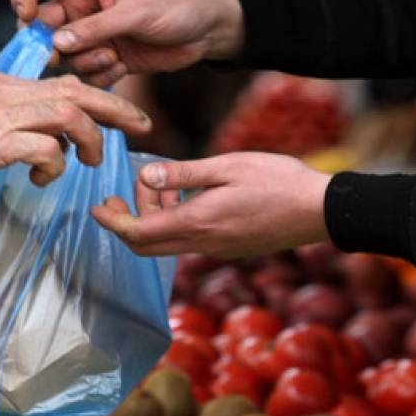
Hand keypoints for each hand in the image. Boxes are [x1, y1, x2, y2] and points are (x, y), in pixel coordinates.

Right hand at [0, 71, 150, 185]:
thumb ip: (7, 115)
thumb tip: (41, 136)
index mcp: (4, 82)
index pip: (63, 82)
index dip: (98, 96)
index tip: (122, 114)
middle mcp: (8, 92)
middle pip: (77, 91)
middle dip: (116, 109)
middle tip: (142, 127)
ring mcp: (3, 116)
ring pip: (69, 116)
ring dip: (89, 141)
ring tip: (89, 163)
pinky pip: (46, 150)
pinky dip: (54, 165)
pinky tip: (41, 178)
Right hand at [11, 0, 243, 86]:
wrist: (208, 30)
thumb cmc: (176, 5)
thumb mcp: (135, 12)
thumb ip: (95, 28)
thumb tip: (56, 44)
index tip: (26, 19)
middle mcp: (83, 10)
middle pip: (43, 28)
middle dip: (50, 46)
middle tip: (62, 57)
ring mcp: (94, 37)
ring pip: (65, 57)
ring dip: (84, 62)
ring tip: (112, 55)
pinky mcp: (108, 60)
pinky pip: (87, 75)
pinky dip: (101, 76)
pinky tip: (123, 66)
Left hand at [91, 152, 331, 256]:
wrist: (320, 211)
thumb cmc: (279, 181)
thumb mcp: (228, 166)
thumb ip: (183, 175)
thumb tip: (145, 176)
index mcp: (197, 223)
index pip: (138, 232)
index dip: (111, 222)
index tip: (96, 207)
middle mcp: (202, 243)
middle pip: (145, 246)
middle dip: (125, 222)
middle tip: (119, 196)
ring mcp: (215, 249)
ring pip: (166, 244)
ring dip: (152, 219)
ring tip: (163, 185)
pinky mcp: (227, 247)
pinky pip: (187, 241)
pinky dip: (173, 222)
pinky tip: (185, 197)